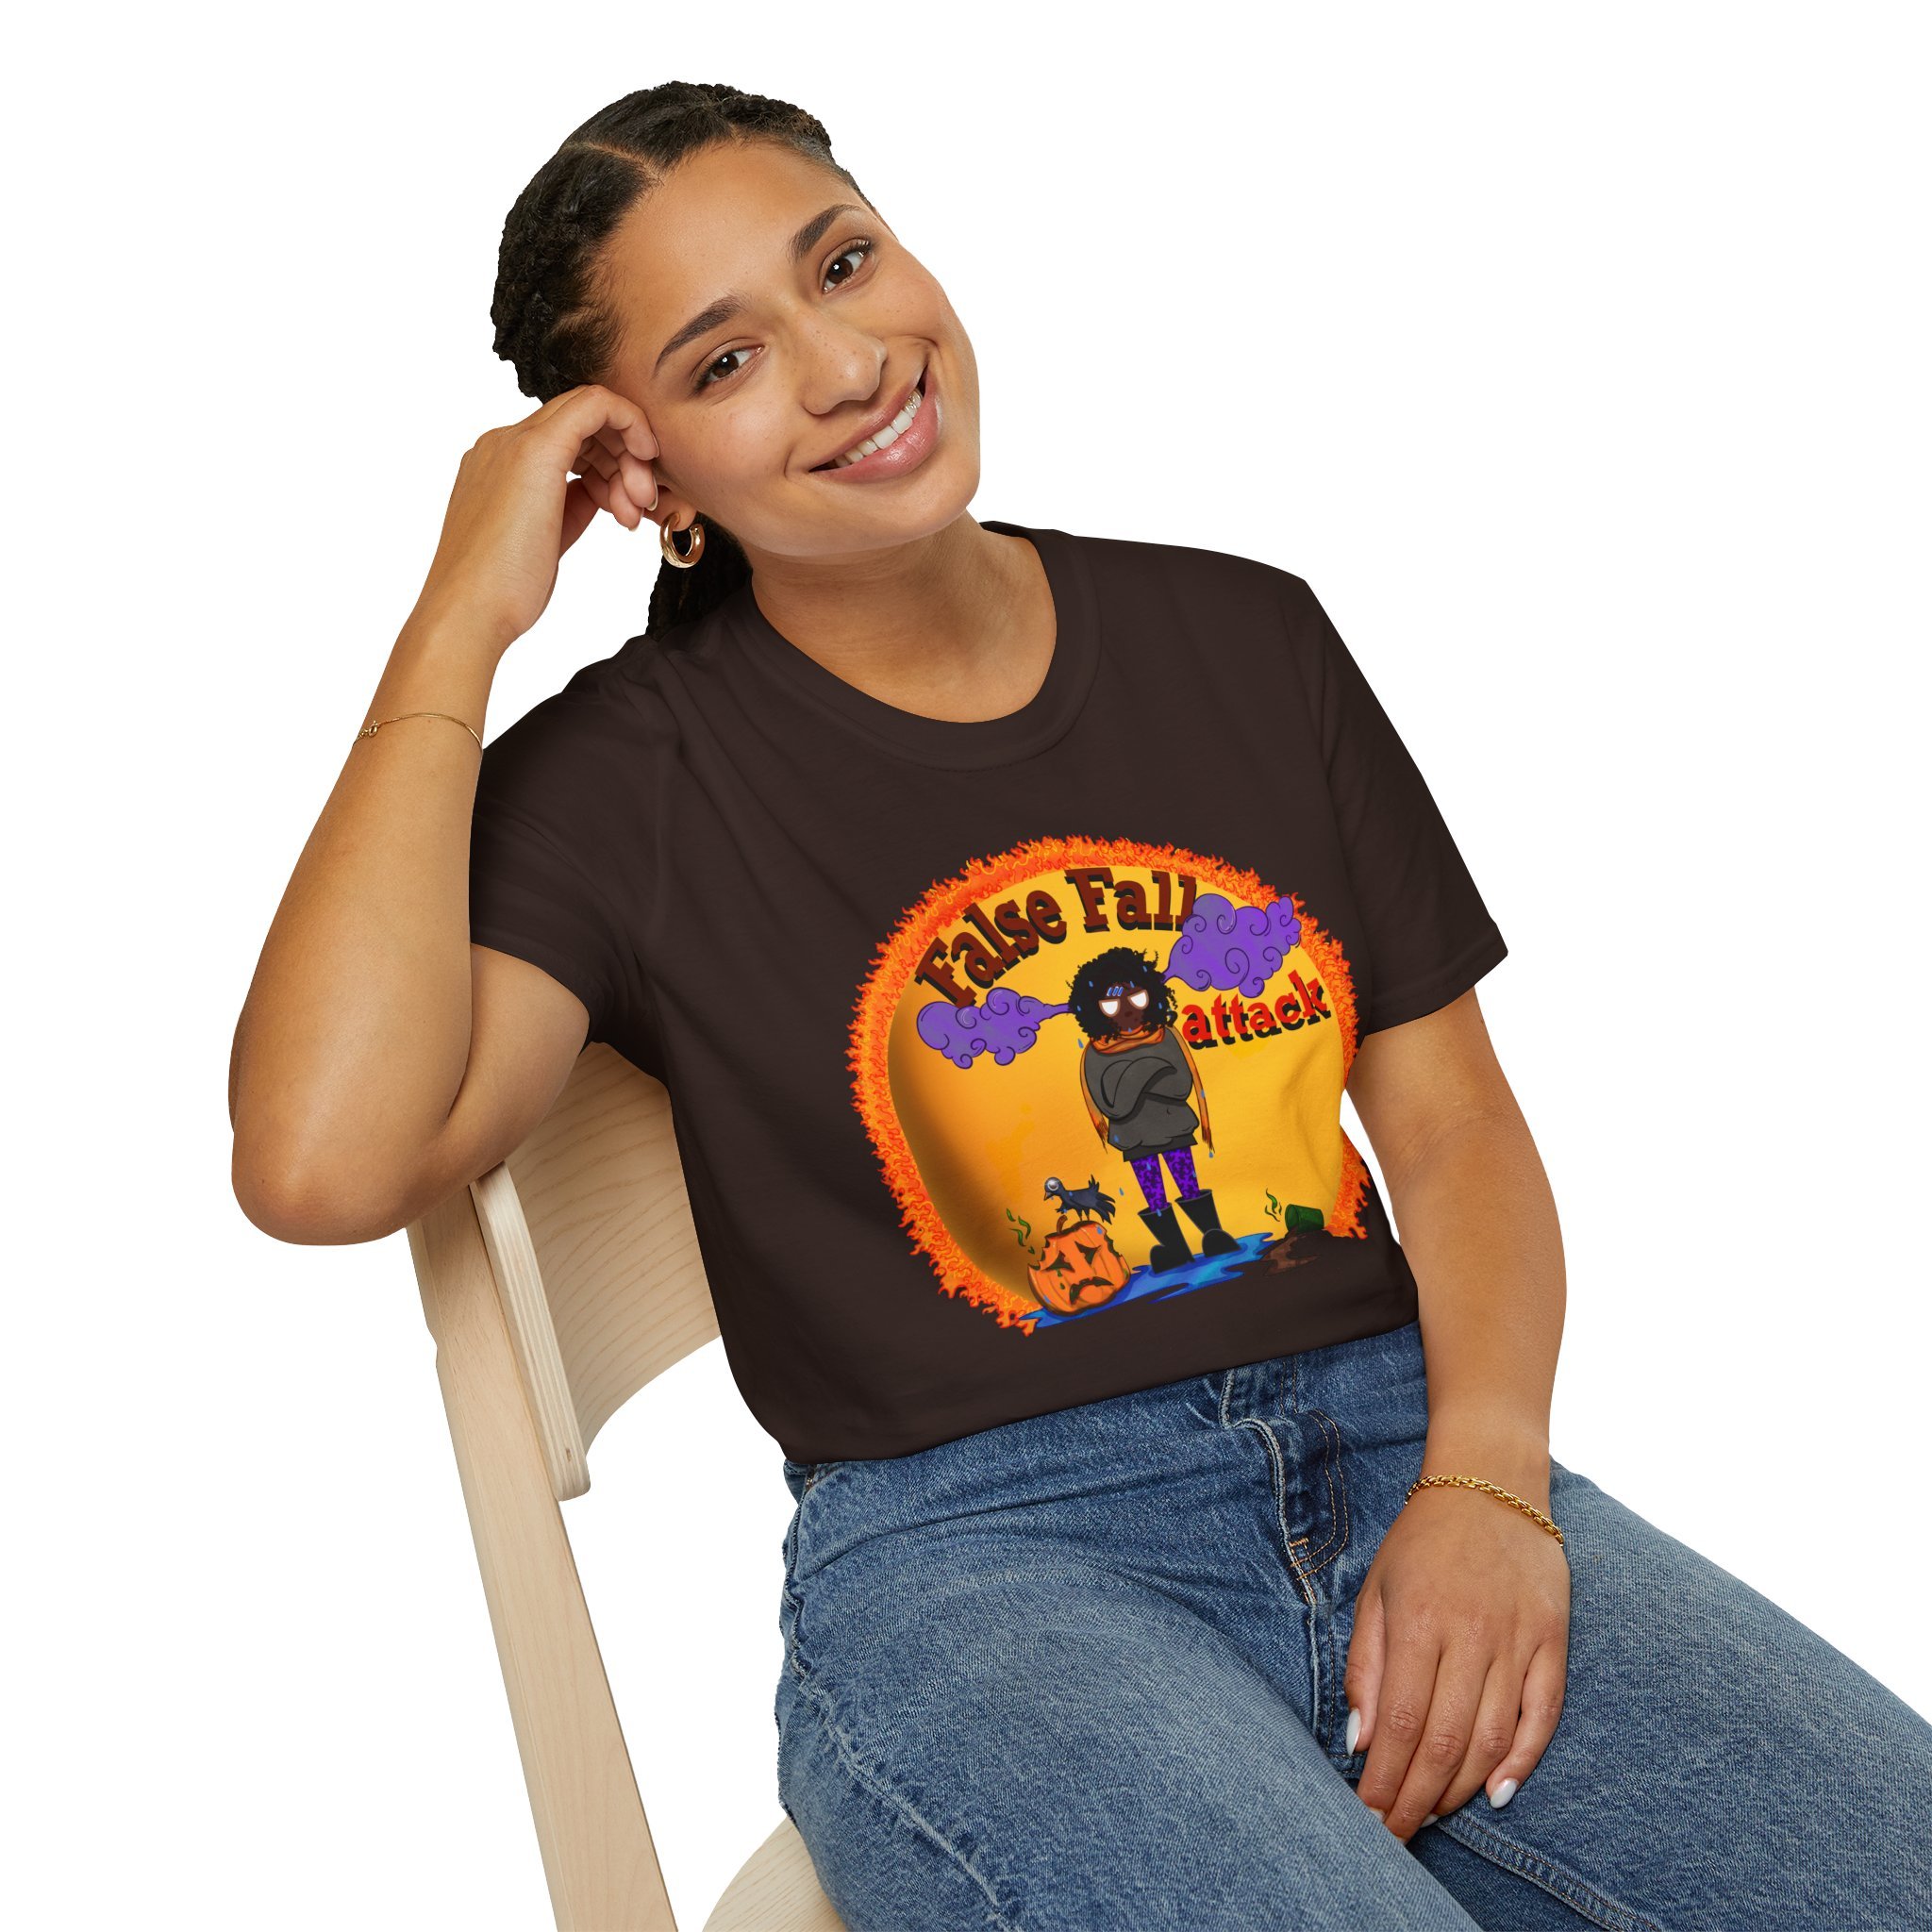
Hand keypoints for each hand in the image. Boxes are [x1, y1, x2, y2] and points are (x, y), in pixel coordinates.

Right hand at [411, 383, 659, 657]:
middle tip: (640, 506)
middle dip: (623, 458)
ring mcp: (515, 442)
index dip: (608, 463)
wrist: (470, 611)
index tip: (627, 502)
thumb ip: (570, 505)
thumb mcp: (547, 538)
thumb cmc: (503, 591)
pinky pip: (596, 405)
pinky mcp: (536, 449)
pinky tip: (645, 459)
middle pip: (581, 423)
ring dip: (628, 457)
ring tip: (634, 512)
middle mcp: (502, 443)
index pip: (567, 439)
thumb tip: (600, 492)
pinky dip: (631, 424)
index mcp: (499, 464)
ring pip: (591, 412)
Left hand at [1344, 1475, 1570, 1839]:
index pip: (1401, 1723)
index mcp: (1419, 1620)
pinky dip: (1522, 1760)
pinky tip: (1497, 1793)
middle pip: (1445, 1741)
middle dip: (1417, 1799)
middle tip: (1396, 1834)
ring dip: (1461, 1788)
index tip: (1368, 1817)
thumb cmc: (1423, 1540)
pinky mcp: (1553, 1640)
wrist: (1491, 1483)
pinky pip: (1543, 1714)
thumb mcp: (1376, 1590)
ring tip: (1433, 1814)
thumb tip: (1360, 1741)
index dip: (1385, 1780)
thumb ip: (1366, 1666)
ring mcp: (1518, 1638)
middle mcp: (1471, 1634)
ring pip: (1492, 1738)